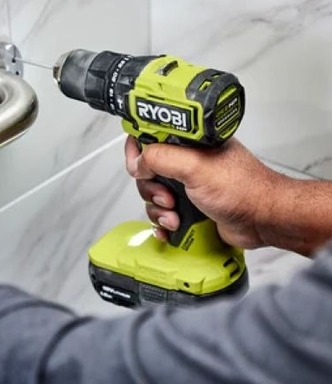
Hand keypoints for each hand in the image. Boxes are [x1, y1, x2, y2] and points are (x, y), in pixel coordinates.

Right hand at [124, 136, 283, 248]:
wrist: (263, 220)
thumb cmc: (244, 189)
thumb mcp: (196, 166)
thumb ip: (161, 158)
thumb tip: (138, 162)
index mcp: (190, 143)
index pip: (151, 136)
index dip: (138, 150)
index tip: (137, 165)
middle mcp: (188, 162)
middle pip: (147, 171)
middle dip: (151, 189)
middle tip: (168, 195)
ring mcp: (188, 186)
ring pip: (153, 196)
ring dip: (158, 210)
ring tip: (175, 215)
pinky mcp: (190, 207)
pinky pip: (163, 214)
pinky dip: (162, 223)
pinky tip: (171, 228)